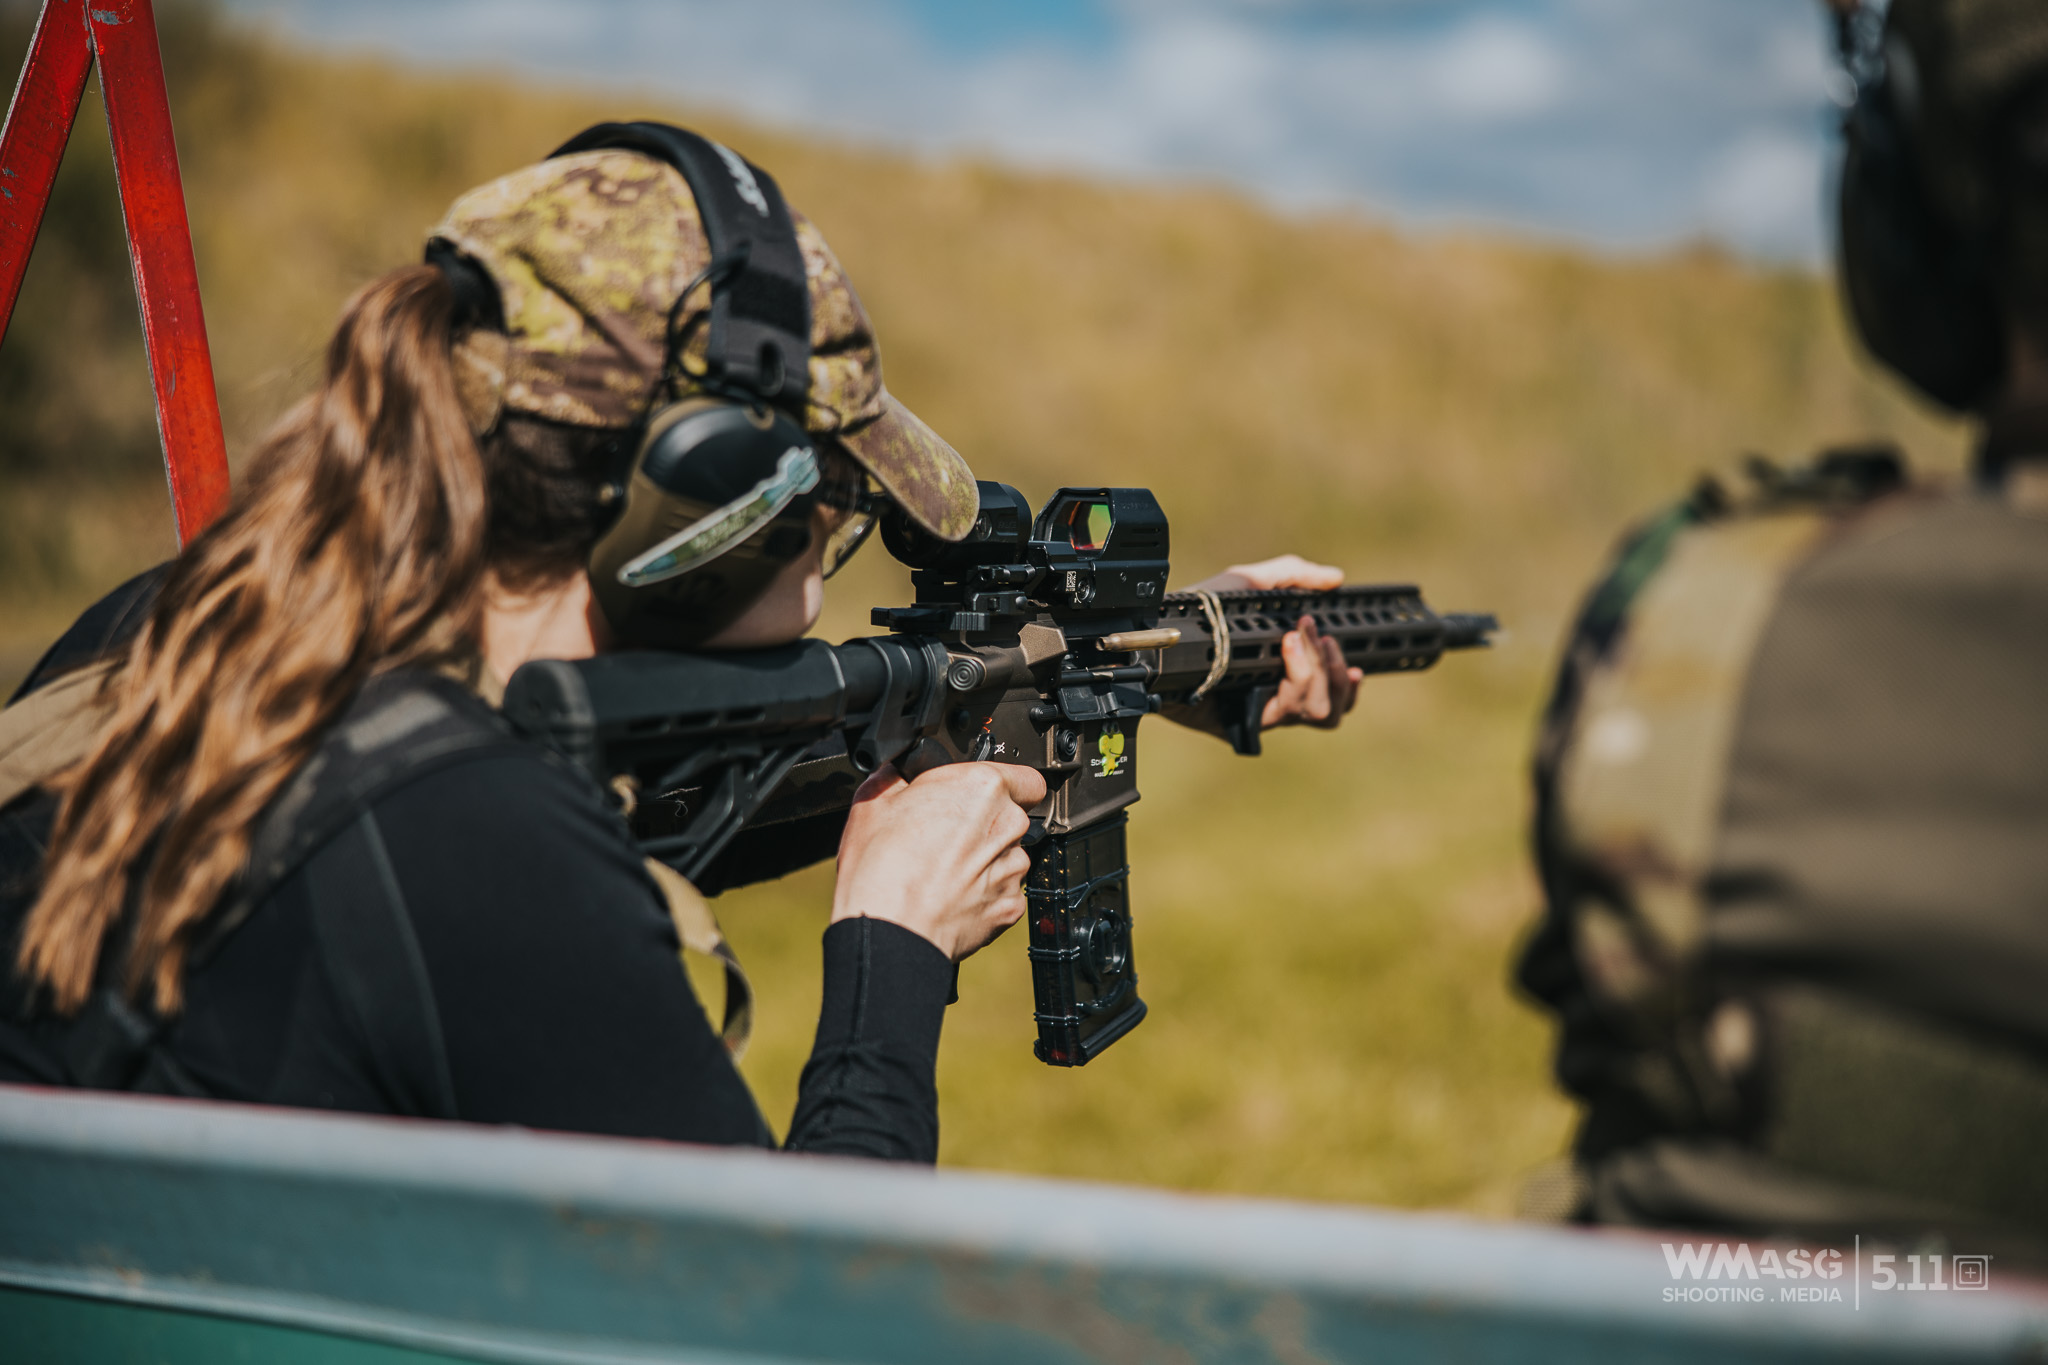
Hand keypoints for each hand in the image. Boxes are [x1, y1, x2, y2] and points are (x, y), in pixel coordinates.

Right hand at [832, 760, 1047, 961]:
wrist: (889, 930)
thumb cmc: (882, 868)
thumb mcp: (874, 798)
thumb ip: (900, 775)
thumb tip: (900, 771)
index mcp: (982, 787)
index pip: (1025, 777)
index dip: (1004, 785)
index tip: (982, 796)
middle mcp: (1008, 824)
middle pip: (1011, 817)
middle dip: (984, 824)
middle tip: (944, 836)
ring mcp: (1013, 868)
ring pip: (1007, 855)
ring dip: (984, 859)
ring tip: (942, 871)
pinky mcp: (1010, 905)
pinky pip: (1003, 891)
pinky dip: (983, 893)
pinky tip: (951, 896)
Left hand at [1182, 554, 1363, 730]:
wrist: (1164, 632)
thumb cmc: (1202, 612)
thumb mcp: (1249, 583)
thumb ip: (1292, 576)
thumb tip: (1335, 579)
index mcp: (1285, 672)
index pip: (1333, 693)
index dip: (1351, 683)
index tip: (1357, 658)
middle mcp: (1277, 696)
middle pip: (1332, 706)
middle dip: (1334, 667)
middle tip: (1314, 633)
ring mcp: (1262, 710)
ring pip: (1318, 710)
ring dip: (1317, 673)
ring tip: (1295, 641)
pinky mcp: (1243, 722)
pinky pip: (1285, 715)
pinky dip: (1294, 682)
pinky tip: (1288, 658)